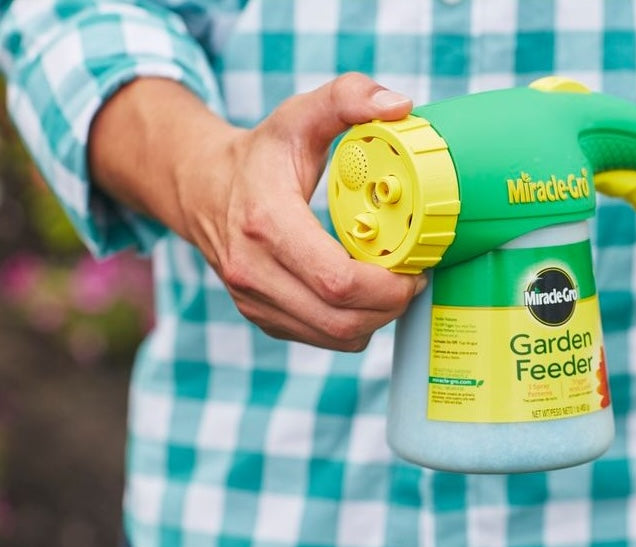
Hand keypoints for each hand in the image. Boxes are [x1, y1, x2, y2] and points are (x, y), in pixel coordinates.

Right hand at [174, 73, 424, 350]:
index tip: (413, 267)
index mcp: (266, 223)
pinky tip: (364, 296)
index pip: (336, 281)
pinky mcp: (262, 318)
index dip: (387, 286)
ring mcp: (254, 300)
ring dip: (376, 319)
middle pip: (341, 319)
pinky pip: (322, 339)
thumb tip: (400, 105)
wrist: (201, 188)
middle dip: (390, 306)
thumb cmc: (259, 155)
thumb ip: (348, 97)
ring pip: (334, 336)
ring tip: (392, 287)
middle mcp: (252, 270)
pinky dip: (353, 325)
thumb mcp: (299, 115)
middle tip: (413, 280)